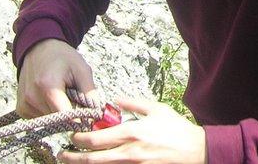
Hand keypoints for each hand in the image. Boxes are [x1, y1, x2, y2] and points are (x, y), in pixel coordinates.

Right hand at [17, 39, 97, 117]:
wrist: (38, 49)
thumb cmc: (62, 57)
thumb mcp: (82, 69)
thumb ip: (90, 92)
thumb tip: (98, 112)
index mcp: (48, 86)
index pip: (66, 116)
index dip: (80, 118)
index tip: (87, 114)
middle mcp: (32, 98)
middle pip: (59, 119)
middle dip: (70, 112)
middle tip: (73, 96)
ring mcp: (24, 104)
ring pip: (50, 120)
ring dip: (59, 111)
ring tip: (60, 92)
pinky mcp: (21, 109)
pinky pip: (40, 118)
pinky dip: (49, 111)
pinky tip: (50, 96)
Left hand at [60, 99, 206, 163]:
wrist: (194, 151)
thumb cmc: (176, 129)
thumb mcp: (156, 109)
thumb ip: (133, 103)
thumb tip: (115, 100)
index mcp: (132, 132)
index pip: (96, 139)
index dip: (79, 139)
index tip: (72, 136)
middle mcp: (128, 152)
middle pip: (91, 159)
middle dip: (72, 157)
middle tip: (62, 154)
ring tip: (73, 161)